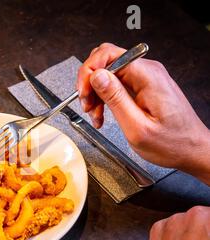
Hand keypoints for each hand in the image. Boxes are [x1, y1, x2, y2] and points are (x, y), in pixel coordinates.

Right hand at [76, 43, 209, 183]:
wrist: (191, 150)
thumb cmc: (171, 143)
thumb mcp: (136, 126)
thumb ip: (115, 98)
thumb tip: (96, 75)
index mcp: (147, 76)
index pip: (108, 55)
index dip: (89, 72)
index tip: (83, 93)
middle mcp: (148, 71)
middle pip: (106, 61)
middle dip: (90, 82)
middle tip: (87, 105)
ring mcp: (146, 77)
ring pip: (109, 73)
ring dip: (96, 93)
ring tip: (96, 114)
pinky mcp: (144, 85)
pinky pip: (117, 83)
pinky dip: (106, 97)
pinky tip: (104, 114)